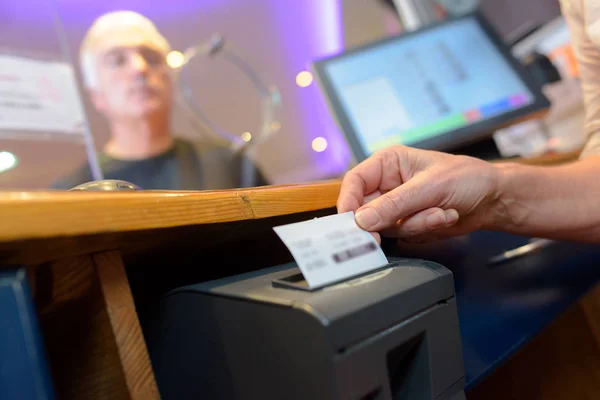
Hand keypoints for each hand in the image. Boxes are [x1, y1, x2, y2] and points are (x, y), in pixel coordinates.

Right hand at [337, 145, 500, 243]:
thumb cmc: (467, 178)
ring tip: (440, 212)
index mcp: (387, 164)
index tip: (351, 223)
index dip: (348, 202)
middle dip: (386, 219)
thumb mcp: (430, 187)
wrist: (493, 198)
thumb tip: (362, 220)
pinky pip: (402, 235)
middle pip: (364, 209)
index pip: (354, 182)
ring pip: (385, 226)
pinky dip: (424, 229)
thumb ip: (394, 204)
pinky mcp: (407, 224)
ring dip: (415, 223)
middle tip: (398, 227)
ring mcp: (396, 206)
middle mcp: (387, 185)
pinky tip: (444, 216)